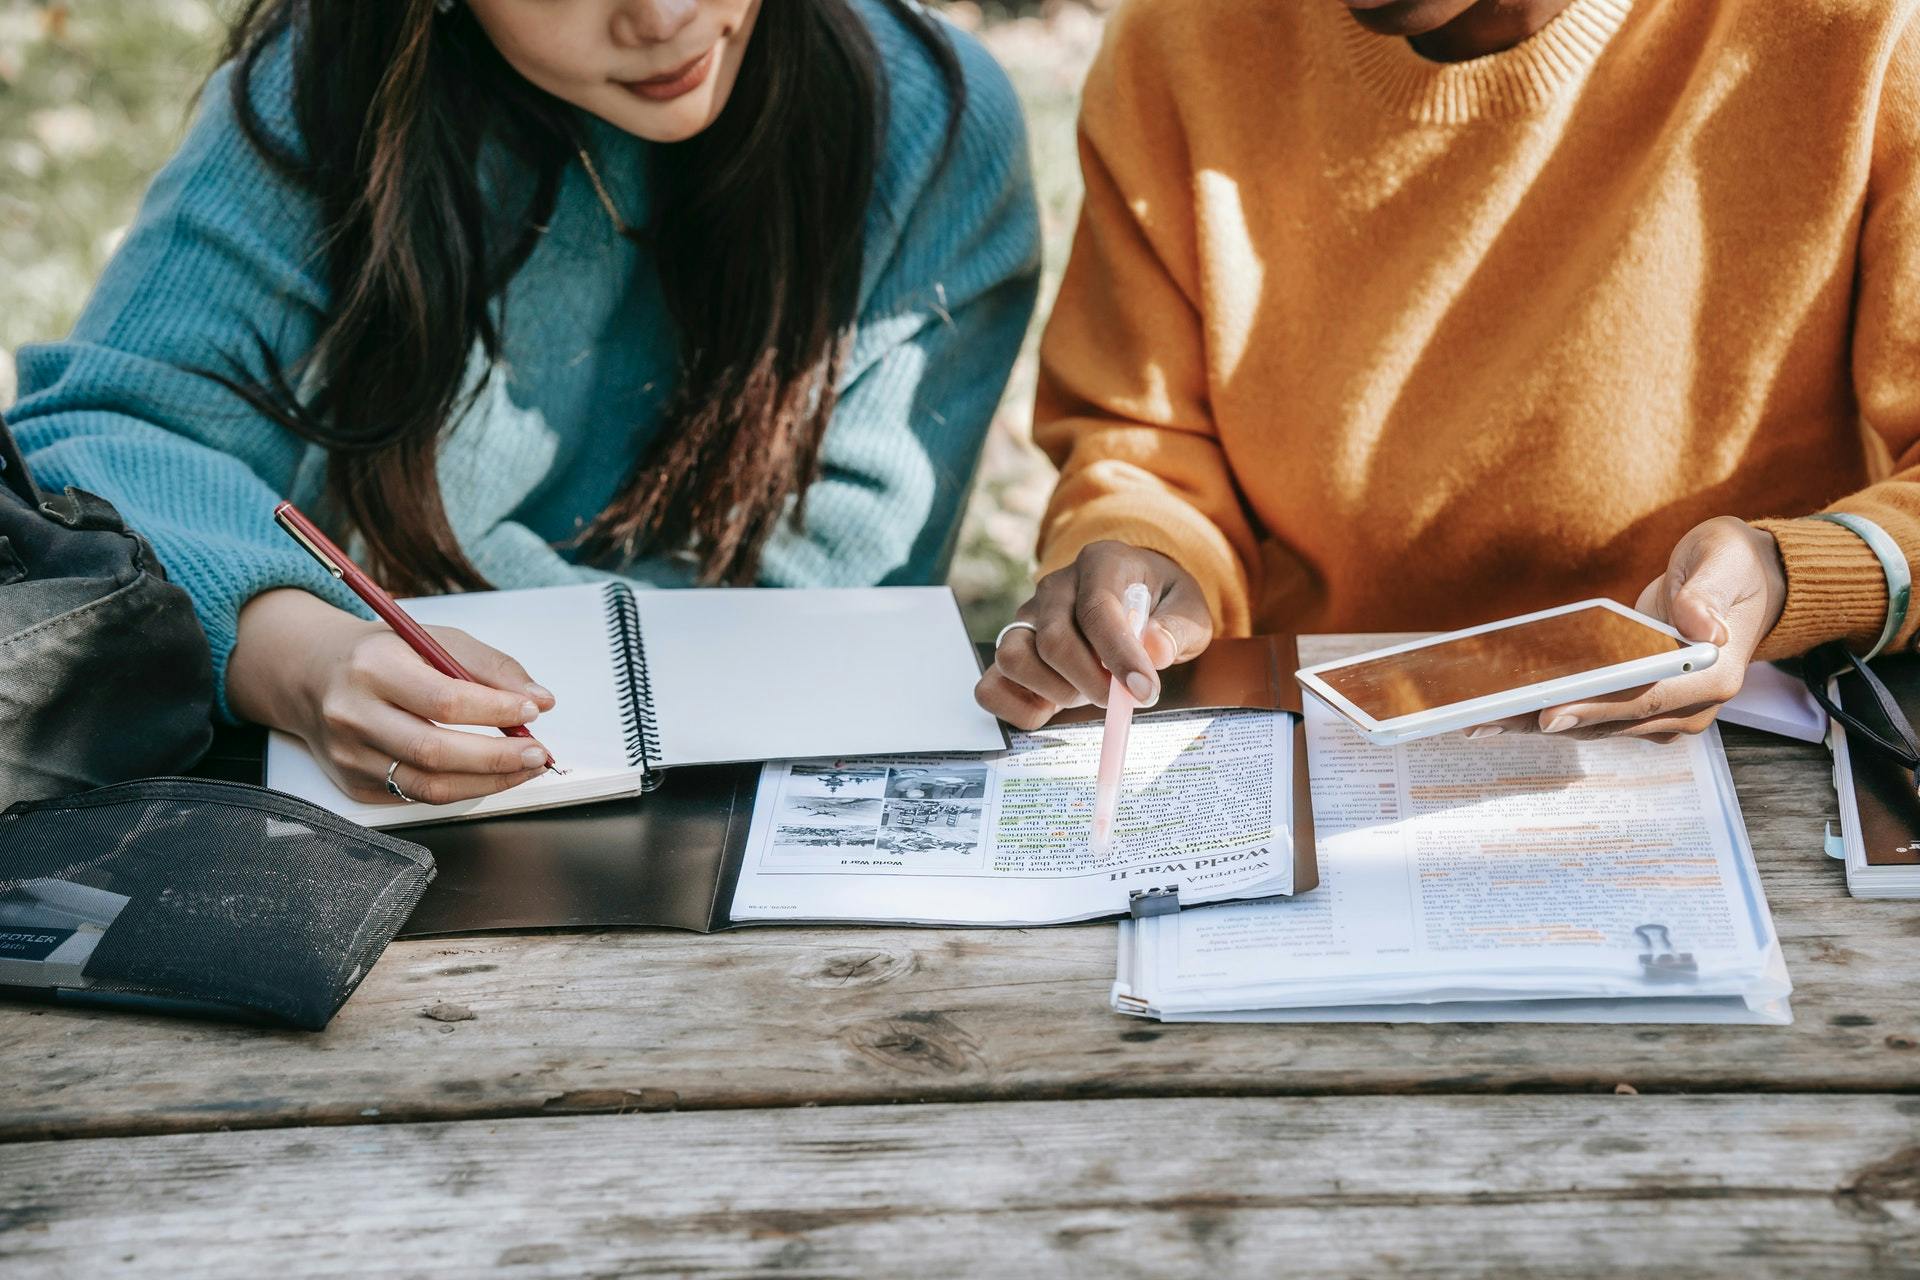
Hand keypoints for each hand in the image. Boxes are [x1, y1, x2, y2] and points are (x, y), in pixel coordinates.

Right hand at [228, 589, 558, 804]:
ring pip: (429, 785)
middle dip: (498, 758)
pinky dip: (461, 789)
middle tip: (537, 752)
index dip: (496, 710)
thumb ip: (489, 666)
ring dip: (488, 782)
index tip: (532, 709)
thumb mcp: (432, 639)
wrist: (311, 675)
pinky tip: (486, 775)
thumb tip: (539, 698)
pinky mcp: (354, 784)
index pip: (444, 699)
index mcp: (372, 667)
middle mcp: (353, 714)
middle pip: (435, 751)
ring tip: (522, 768)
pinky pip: (417, 797)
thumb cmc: (381, 654)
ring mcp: (349, 756)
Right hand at [974, 541, 1213, 730]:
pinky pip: (991, 686)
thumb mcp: (1189, 609)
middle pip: (1053, 640)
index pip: (1098, 610)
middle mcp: (1054, 587)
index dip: (1119, 656)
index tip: (1144, 692)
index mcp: (1100, 563)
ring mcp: (1026, 618)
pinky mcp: (1012, 650)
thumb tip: (1154, 651)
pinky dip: (1018, 709)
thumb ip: (1177, 628)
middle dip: (1090, 682)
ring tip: (1087, 691)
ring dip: (1054, 691)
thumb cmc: (1162, 604)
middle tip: (1120, 699)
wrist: (1137, 597)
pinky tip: (1053, 706)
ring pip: (1013, 658)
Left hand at [1469, 517, 1787, 743]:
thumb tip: (1698, 624)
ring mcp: (1664, 713)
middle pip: (1607, 721)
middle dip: (1544, 719)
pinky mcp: (1639, 707)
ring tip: (1476, 716)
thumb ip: (1707, 592)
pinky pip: (1588, 713)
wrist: (1743, 583)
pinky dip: (1546, 709)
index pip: (1645, 698)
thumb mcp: (1724, 560)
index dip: (1595, 707)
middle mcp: (1690, 706)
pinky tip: (1500, 705)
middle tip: (1483, 718)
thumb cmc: (1731, 567)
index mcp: (1713, 675)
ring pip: (1591, 724)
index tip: (1547, 712)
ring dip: (1534, 721)